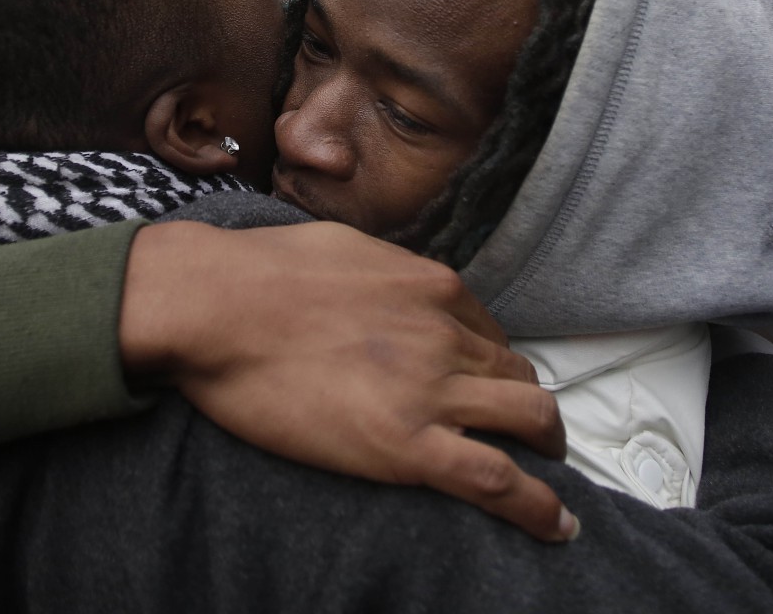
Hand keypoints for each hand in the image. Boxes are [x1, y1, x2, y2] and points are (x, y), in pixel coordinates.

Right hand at [119, 219, 576, 542]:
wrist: (216, 304)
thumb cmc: (258, 272)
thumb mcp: (341, 247)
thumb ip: (380, 272)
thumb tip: (382, 284)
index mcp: (431, 286)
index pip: (490, 330)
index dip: (495, 364)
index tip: (490, 386)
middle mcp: (445, 334)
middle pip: (518, 374)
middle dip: (529, 406)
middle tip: (528, 434)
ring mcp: (431, 390)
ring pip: (527, 419)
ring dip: (546, 447)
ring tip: (548, 474)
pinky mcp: (406, 445)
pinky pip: (496, 480)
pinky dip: (537, 506)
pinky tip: (556, 525)